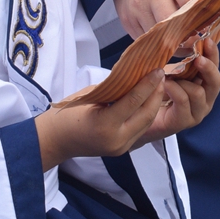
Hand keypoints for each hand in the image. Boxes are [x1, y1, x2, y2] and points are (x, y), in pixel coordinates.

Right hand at [35, 68, 165, 170]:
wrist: (57, 140)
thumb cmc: (69, 113)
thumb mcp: (92, 96)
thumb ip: (114, 89)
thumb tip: (135, 76)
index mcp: (105, 125)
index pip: (134, 102)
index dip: (148, 84)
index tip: (158, 69)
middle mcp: (117, 139)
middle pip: (146, 115)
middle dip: (157, 94)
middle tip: (161, 75)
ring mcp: (121, 147)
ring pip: (147, 123)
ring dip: (155, 103)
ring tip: (159, 84)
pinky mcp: (123, 149)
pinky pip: (140, 129)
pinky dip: (147, 113)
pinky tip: (150, 99)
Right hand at [112, 0, 204, 39]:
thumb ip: (206, 2)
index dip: (200, 20)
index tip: (208, 33)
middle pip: (171, 23)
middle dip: (185, 39)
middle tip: (196, 46)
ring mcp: (137, 7)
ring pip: (158, 37)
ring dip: (173, 47)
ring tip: (184, 47)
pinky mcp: (127, 20)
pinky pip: (146, 41)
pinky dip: (158, 45)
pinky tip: (166, 42)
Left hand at [133, 38, 219, 146]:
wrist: (138, 116)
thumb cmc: (156, 89)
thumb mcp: (170, 69)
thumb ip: (180, 55)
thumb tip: (188, 34)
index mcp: (204, 85)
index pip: (215, 68)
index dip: (213, 54)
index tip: (207, 40)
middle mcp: (204, 100)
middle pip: (216, 82)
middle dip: (208, 68)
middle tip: (198, 58)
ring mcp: (195, 113)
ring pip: (198, 92)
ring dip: (183, 81)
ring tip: (168, 74)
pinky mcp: (183, 121)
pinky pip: (183, 100)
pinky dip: (174, 89)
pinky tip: (164, 84)